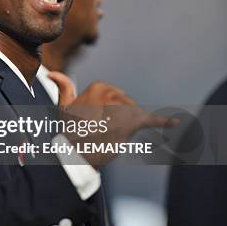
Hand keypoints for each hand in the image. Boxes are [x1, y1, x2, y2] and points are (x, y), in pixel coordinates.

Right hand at [49, 74, 177, 167]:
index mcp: (99, 87)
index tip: (95, 121)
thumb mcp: (64, 106)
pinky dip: (164, 122)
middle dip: (118, 118)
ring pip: (133, 115)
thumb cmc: (69, 131)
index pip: (114, 96)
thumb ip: (63, 86)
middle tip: (101, 131)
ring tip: (109, 135)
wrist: (75, 153)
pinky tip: (175, 122)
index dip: (107, 111)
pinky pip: (152, 120)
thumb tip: (51, 72)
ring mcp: (123, 108)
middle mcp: (112, 93)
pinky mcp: (133, 123)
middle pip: (125, 105)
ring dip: (126, 125)